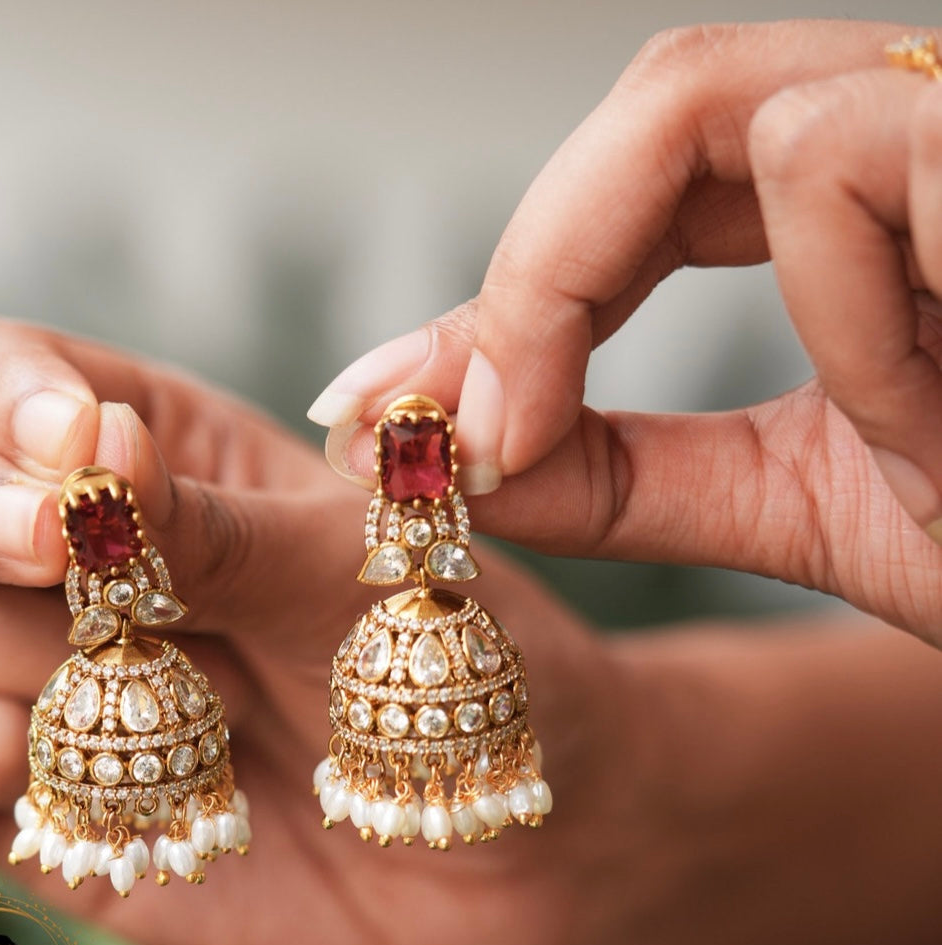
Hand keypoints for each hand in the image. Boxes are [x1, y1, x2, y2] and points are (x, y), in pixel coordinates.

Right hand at [0, 321, 650, 944]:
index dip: (10, 403)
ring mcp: (43, 688)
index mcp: (160, 464)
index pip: (5, 380)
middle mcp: (79, 567)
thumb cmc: (471, 681)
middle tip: (68, 557)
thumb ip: (226, 529)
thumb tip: (89, 463)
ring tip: (165, 706)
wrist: (516, 862)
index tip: (83, 447)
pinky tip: (44, 766)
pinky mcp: (36, 808)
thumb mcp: (369, 577)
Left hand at [308, 20, 941, 645]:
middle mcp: (921, 127)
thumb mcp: (793, 508)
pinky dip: (848, 314)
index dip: (505, 290)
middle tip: (485, 438)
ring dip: (729, 312)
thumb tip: (436, 450)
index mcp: (863, 202)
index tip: (393, 420)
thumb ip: (622, 475)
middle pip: (663, 98)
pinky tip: (924, 413)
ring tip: (853, 435)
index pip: (643, 176)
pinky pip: (851, 164)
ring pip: (734, 104)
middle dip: (537, 275)